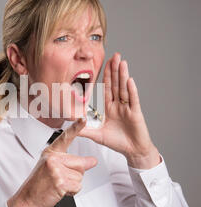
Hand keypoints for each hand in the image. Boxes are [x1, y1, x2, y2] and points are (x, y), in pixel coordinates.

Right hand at [7, 117, 97, 206]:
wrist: (27, 199)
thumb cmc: (39, 184)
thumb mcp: (52, 168)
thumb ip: (71, 162)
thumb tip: (92, 161)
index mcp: (51, 152)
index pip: (65, 137)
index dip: (76, 127)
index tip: (83, 118)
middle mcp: (53, 158)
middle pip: (81, 163)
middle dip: (76, 174)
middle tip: (61, 179)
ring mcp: (56, 169)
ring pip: (80, 177)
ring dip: (73, 184)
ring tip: (58, 185)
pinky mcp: (60, 181)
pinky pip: (77, 186)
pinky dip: (71, 192)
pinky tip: (59, 191)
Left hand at [79, 53, 160, 168]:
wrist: (133, 151)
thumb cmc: (118, 142)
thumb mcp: (97, 135)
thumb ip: (85, 130)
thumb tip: (71, 127)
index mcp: (110, 108)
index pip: (107, 88)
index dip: (106, 76)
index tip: (105, 63)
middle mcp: (120, 105)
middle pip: (117, 84)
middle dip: (115, 70)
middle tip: (115, 55)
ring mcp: (128, 108)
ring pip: (125, 89)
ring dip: (123, 76)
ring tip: (122, 62)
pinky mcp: (136, 114)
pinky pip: (133, 101)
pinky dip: (131, 91)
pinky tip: (129, 81)